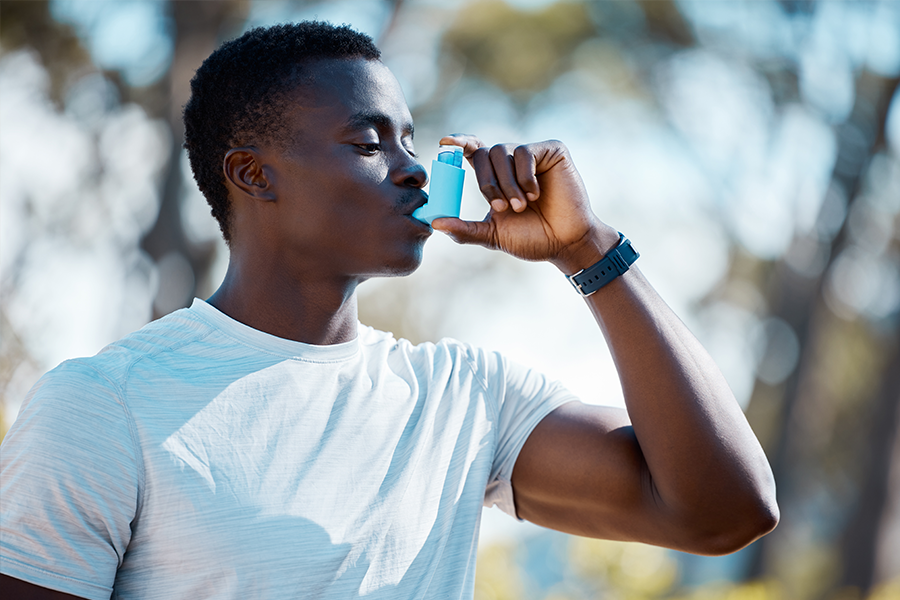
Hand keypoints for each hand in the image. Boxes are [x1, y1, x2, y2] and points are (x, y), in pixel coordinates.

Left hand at [431, 134, 618, 271]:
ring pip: (503, 153)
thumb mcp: (492, 235)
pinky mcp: (552, 151)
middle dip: (487, 183)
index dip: (459, 143)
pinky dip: (525, 176)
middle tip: (501, 208)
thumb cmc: (532, 239)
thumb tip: (435, 222)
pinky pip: (525, 152)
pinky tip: (537, 194)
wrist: (565, 243)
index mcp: (496, 176)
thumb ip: (464, 229)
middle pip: (484, 153)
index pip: (473, 151)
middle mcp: (512, 162)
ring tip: (522, 206)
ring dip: (507, 184)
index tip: (444, 143)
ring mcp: (532, 154)